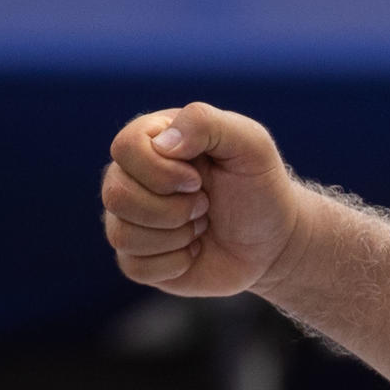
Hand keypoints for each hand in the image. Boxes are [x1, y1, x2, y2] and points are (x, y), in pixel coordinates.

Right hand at [101, 103, 304, 296]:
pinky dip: (176, 263)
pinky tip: (193, 251)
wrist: (273, 240)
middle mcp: (131, 178)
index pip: (124, 148)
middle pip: (116, 194)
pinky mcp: (137, 259)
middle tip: (205, 205)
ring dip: (177, 235)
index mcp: (151, 140)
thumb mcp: (250, 143)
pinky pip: (136, 266)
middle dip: (173, 208)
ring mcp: (129, 220)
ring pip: (122, 235)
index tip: (199, 180)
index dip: (162, 171)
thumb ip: (206, 123)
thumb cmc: (259, 186)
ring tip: (201, 225)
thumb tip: (162, 144)